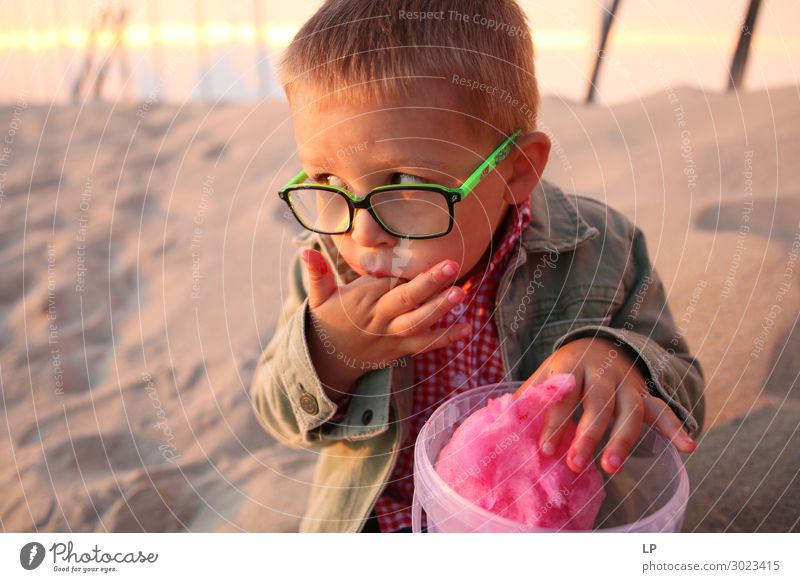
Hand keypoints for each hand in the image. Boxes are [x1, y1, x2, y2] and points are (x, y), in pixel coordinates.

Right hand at [300, 249, 471, 394]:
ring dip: (441, 310)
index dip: (405, 269)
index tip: (422, 255)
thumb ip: (317, 273)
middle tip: (452, 267)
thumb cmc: (329, 320)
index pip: (388, 281)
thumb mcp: (319, 296)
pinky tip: (467, 328)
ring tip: (462, 295)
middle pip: (406, 300)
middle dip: (429, 284)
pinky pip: (425, 345)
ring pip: (418, 323)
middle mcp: (380, 318)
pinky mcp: (400, 350)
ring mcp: (392, 336)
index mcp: (364, 299)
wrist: (328, 360)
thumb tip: (305, 249)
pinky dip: (446, 338)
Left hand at [513, 337, 696, 473]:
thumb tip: (498, 423)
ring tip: (612, 467)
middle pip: (598, 403)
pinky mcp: (645, 393)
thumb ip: (528, 397)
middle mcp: (602, 370)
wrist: (599, 343)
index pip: (564, 392)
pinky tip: (688, 446)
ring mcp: (627, 382)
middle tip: (575, 464)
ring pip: (630, 410)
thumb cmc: (564, 371)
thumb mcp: (544, 375)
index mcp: (571, 364)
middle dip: (587, 435)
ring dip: (623, 439)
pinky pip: (663, 409)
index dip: (554, 419)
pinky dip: (676, 427)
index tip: (546, 448)